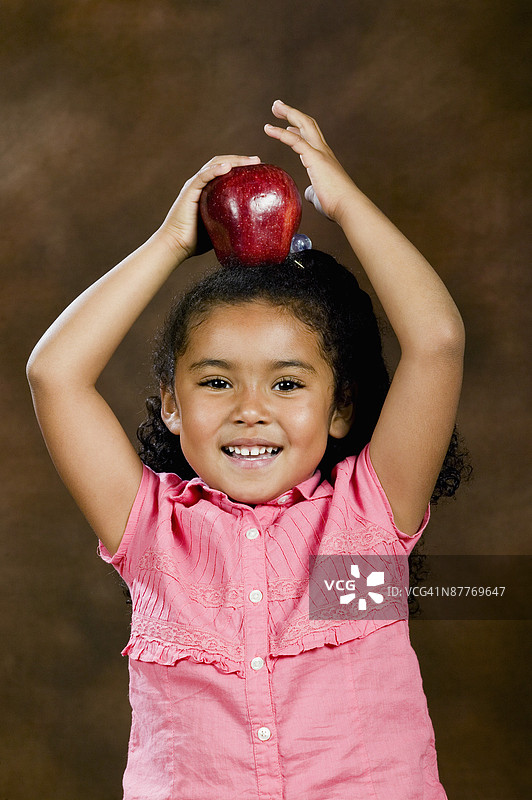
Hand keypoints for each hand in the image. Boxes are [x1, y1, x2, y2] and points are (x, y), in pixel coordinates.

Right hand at [158, 155, 261, 259]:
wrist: (176, 245)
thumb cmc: (197, 241)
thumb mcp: (221, 228)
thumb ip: (233, 223)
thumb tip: (256, 230)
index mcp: (209, 191)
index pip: (226, 172)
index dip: (242, 168)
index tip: (259, 169)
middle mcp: (202, 184)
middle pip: (223, 164)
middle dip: (241, 160)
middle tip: (259, 161)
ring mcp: (195, 186)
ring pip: (215, 165)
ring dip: (233, 161)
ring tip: (250, 161)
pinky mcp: (189, 191)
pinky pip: (203, 176)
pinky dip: (215, 169)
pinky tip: (228, 167)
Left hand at [264, 100, 355, 224]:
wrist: (348, 207)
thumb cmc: (336, 205)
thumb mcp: (320, 195)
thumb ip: (313, 191)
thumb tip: (308, 193)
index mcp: (324, 159)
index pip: (311, 137)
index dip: (298, 129)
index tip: (287, 125)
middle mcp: (323, 151)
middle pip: (308, 123)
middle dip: (292, 113)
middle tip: (277, 106)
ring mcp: (320, 152)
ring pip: (304, 124)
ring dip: (288, 113)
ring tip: (275, 106)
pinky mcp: (315, 158)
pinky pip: (295, 141)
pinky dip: (280, 133)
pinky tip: (268, 128)